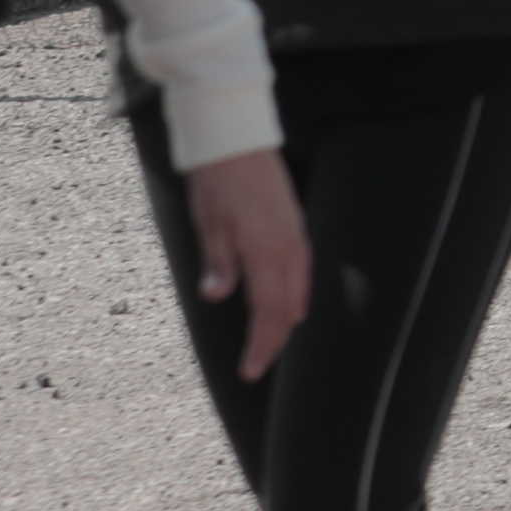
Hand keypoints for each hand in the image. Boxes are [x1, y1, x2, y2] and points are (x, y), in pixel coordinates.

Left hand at [184, 148, 309, 379]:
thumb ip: (219, 262)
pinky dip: (295, 293)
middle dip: (274, 339)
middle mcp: (288, 245)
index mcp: (266, 248)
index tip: (252, 370)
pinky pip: (301, 270)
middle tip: (257, 365)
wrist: (238, 140)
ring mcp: (295, 234)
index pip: (269, 310)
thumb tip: (218, 295)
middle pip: (287, 305)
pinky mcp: (294, 225)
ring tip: (274, 341)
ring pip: (298, 288)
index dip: (262, 344)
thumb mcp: (209, 223)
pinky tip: (291, 302)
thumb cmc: (218, 180)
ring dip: (285, 318)